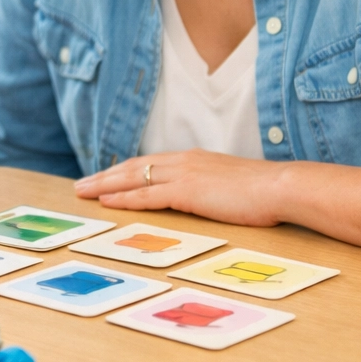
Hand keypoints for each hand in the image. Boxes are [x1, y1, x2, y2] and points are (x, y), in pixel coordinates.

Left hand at [73, 149, 288, 227]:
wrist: (280, 187)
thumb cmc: (262, 190)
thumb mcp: (228, 183)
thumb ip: (208, 186)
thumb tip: (201, 197)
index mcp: (191, 159)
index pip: (147, 163)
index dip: (122, 171)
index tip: (103, 178)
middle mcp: (181, 162)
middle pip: (132, 167)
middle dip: (104, 177)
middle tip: (80, 186)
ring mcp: (183, 175)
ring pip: (133, 178)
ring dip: (105, 186)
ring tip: (82, 193)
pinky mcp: (187, 192)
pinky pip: (147, 195)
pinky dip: (125, 198)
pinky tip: (107, 202)